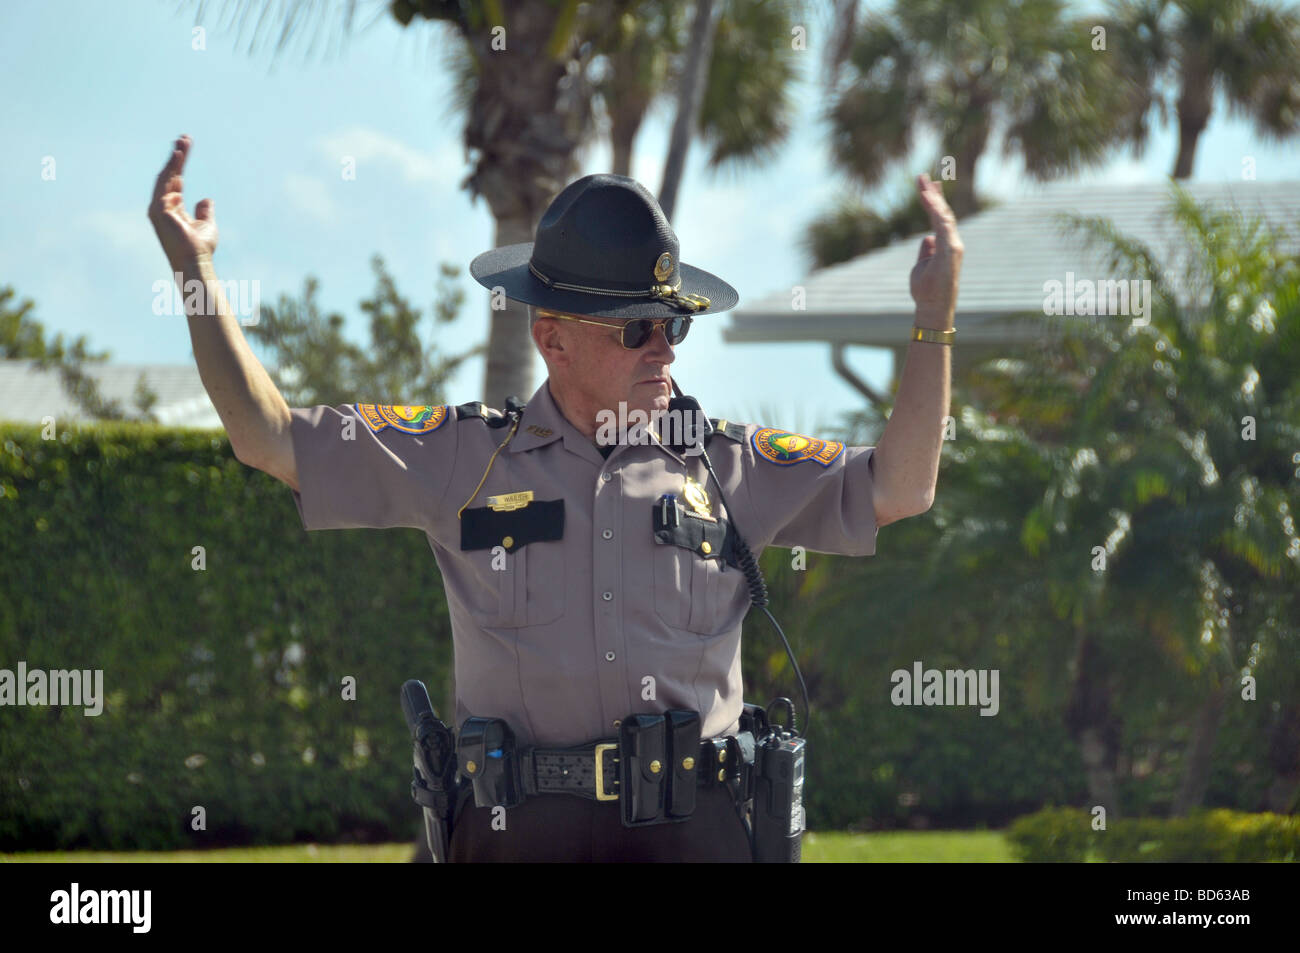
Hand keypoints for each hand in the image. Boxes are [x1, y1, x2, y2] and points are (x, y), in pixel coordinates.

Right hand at [148, 135, 217, 270]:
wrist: (195, 261)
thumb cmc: (200, 247)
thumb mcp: (206, 224)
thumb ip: (204, 211)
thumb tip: (206, 199)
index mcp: (172, 207)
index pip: (175, 180)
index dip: (180, 163)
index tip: (185, 146)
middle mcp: (162, 205)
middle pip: (168, 175)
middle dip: (176, 157)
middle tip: (184, 139)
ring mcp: (158, 208)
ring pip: (165, 178)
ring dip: (173, 161)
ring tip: (182, 144)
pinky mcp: (158, 211)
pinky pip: (165, 187)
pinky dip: (172, 174)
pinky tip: (179, 163)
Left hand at [908, 173, 962, 322]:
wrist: (933, 307)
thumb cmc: (927, 290)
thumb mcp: (922, 265)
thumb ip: (926, 250)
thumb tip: (926, 237)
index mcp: (946, 245)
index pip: (939, 218)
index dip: (933, 202)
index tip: (925, 187)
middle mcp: (952, 243)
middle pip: (943, 213)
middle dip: (932, 194)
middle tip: (922, 177)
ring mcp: (952, 246)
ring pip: (943, 215)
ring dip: (932, 198)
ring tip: (921, 183)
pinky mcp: (950, 249)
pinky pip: (942, 223)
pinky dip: (934, 209)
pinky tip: (926, 197)